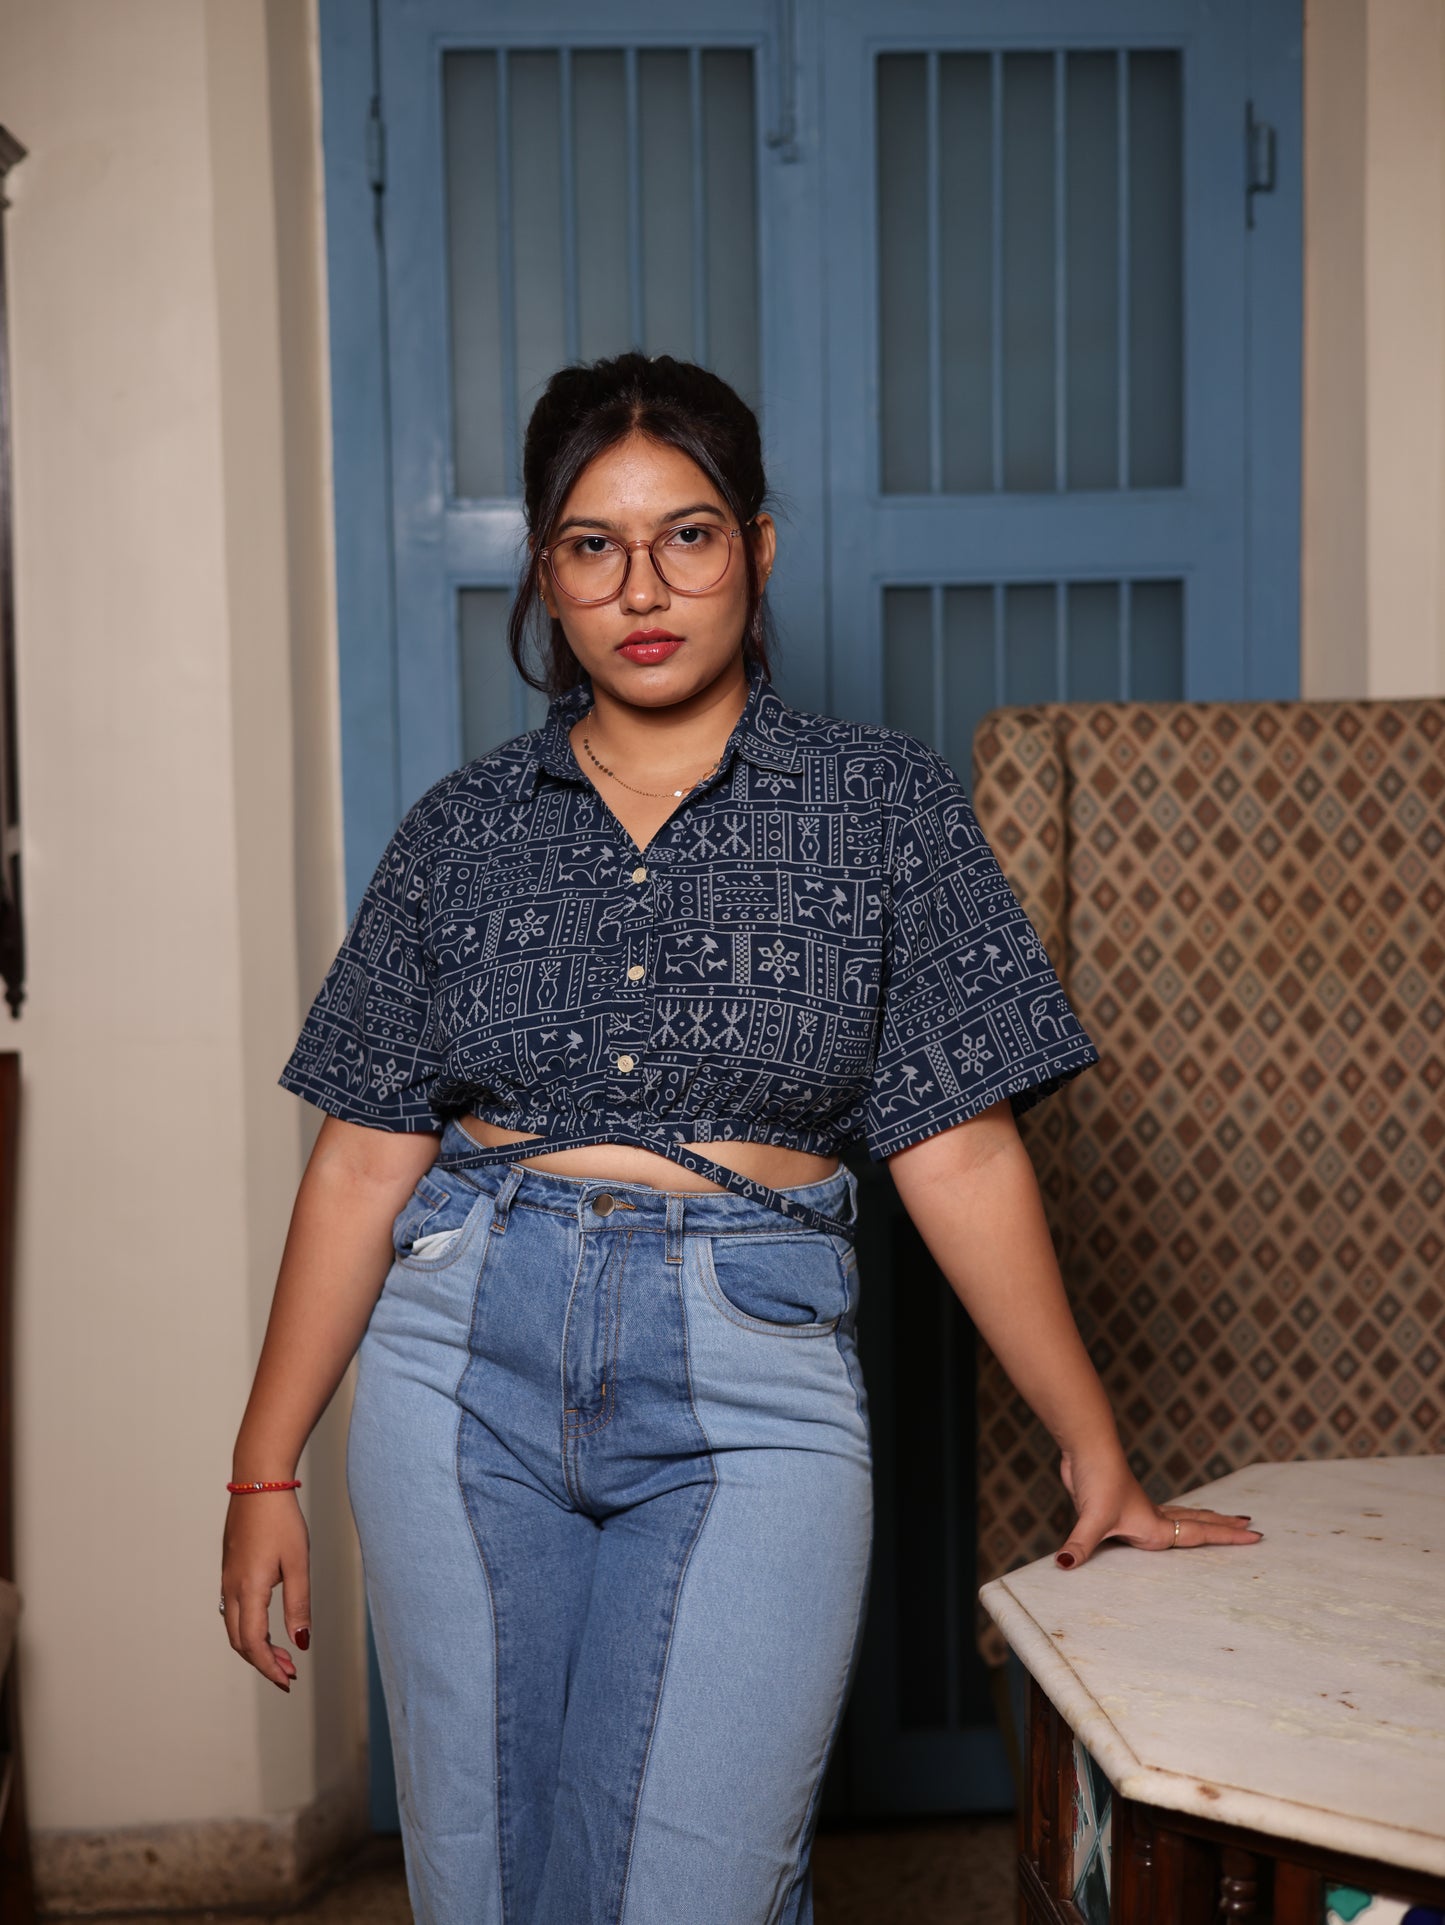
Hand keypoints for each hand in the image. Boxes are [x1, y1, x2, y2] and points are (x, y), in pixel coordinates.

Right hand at [219, 1491, 310, 1690]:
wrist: (258, 1482)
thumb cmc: (282, 1519)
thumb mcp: (298, 1562)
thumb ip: (298, 1604)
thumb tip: (300, 1643)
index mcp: (249, 1589)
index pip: (253, 1644)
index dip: (269, 1667)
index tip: (288, 1680)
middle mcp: (232, 1588)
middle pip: (240, 1641)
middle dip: (263, 1662)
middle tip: (289, 1673)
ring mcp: (227, 1578)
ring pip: (234, 1627)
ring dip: (256, 1646)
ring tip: (283, 1654)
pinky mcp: (229, 1568)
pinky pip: (234, 1610)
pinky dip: (249, 1627)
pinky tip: (268, 1625)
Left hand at [1054, 1447, 1262, 1568]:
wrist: (1086, 1448)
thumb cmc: (1096, 1479)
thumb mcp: (1091, 1518)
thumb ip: (1080, 1545)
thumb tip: (1064, 1566)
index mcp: (1155, 1526)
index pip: (1201, 1534)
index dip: (1228, 1536)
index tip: (1257, 1535)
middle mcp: (1153, 1517)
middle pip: (1198, 1522)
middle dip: (1224, 1527)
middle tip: (1251, 1526)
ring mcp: (1140, 1508)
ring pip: (1181, 1516)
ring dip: (1203, 1519)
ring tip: (1221, 1519)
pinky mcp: (1124, 1503)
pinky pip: (1161, 1514)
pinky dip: (1175, 1517)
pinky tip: (1167, 1519)